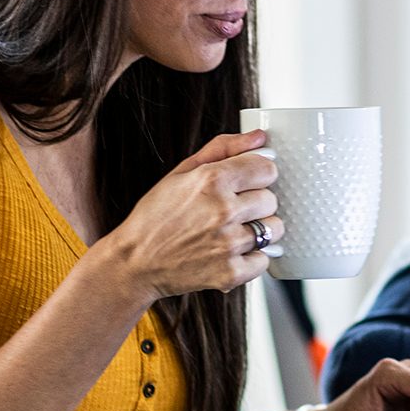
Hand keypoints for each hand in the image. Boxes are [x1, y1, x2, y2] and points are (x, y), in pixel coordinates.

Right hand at [111, 130, 284, 300]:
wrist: (135, 262)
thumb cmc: (156, 216)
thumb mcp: (182, 172)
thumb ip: (223, 148)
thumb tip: (259, 137)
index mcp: (212, 180)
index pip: (267, 169)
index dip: (257, 175)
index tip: (246, 182)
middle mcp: (223, 210)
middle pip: (271, 199)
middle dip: (256, 203)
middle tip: (230, 211)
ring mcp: (228, 244)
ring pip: (274, 229)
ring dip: (258, 230)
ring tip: (231, 232)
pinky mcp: (230, 273)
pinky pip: (264, 260)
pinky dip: (251, 258)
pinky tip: (230, 253)